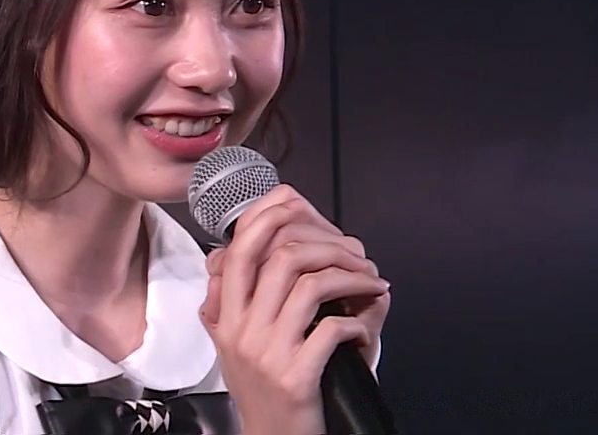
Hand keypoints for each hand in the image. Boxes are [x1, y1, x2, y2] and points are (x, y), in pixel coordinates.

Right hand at [198, 184, 390, 434]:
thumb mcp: (245, 339)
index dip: (271, 216)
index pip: (240, 247)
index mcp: (227, 314)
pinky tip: (363, 329)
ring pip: (311, 285)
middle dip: (330, 245)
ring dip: (352, 277)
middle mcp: (241, 329)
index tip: (300, 206)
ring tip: (370, 285)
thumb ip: (253, 295)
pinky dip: (358, 323)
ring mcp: (266, 353)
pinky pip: (332, 330)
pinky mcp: (294, 377)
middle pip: (281, 256)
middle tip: (357, 256)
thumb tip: (293, 244)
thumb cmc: (269, 390)